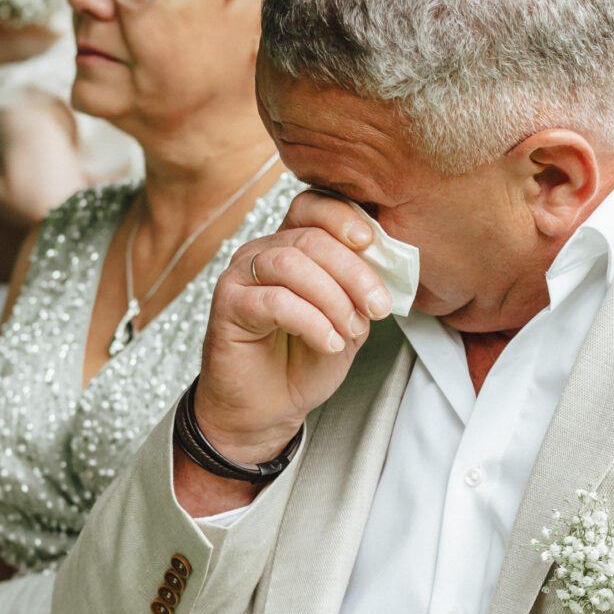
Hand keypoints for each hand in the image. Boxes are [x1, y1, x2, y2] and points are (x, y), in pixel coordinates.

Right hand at [192, 192, 392, 467]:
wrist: (269, 407)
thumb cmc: (304, 360)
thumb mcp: (347, 320)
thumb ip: (359, 290)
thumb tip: (385, 265)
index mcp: (291, 246)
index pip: (312, 207)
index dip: (342, 217)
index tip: (372, 242)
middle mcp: (261, 252)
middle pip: (310, 238)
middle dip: (353, 272)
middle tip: (377, 308)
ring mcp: (240, 276)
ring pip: (292, 264)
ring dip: (332, 299)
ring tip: (350, 331)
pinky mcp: (228, 305)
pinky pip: (274, 300)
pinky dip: (311, 322)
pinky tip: (329, 342)